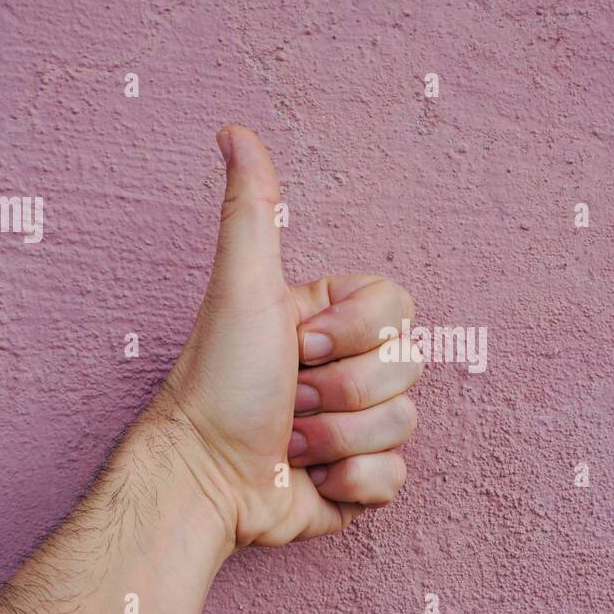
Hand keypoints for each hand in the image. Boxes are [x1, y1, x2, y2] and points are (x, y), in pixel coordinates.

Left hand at [154, 125, 421, 551]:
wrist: (205, 478)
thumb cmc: (218, 382)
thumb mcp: (242, 288)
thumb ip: (252, 211)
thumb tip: (233, 130)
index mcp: (330, 322)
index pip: (400, 309)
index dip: (354, 332)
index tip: (299, 344)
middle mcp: (348, 370)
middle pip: (408, 367)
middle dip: (342, 390)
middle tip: (289, 395)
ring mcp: (357, 427)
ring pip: (405, 423)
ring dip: (338, 436)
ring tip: (290, 440)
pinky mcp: (360, 482)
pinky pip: (396, 477)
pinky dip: (351, 482)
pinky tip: (311, 478)